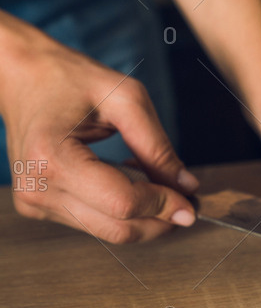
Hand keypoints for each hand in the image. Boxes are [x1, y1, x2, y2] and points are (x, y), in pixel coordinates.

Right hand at [1, 15, 198, 242]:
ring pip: (110, 230)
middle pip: (117, 227)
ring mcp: (35, 201)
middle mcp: (38, 188)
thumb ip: (158, 147)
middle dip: (161, 220)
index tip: (193, 202)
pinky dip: (124, 211)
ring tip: (162, 186)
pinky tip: (133, 183)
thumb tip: (187, 186)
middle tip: (190, 205)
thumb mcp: (126, 99)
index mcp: (52, 157)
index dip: (163, 205)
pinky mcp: (39, 206)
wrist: (19, 76)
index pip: (122, 202)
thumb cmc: (69, 78)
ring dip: (145, 216)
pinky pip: (96, 221)